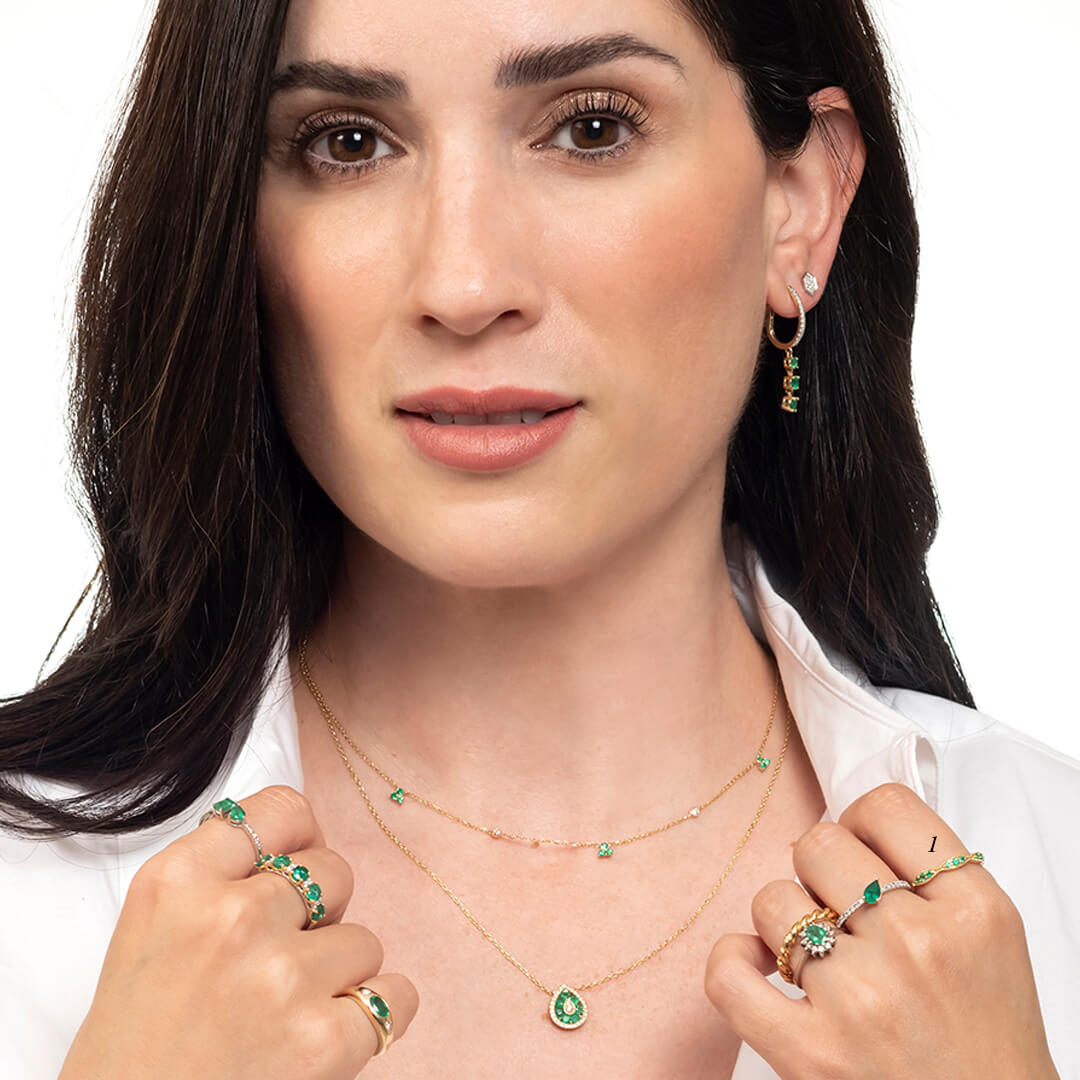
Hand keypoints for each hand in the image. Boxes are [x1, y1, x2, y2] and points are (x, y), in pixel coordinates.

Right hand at [59, 785, 418, 1078]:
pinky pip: (396, 995)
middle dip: (320, 913)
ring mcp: (280, 978)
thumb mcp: (151, 927)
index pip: (282, 810)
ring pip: (365, 938)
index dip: (299, 840)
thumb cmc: (138, 1041)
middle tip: (278, 958)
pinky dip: (376, 1016)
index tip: (291, 867)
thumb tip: (303, 840)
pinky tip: (332, 1034)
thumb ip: (220, 872)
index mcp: (179, 881)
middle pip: (333, 870)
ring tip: (287, 1012)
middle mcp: (231, 918)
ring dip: (340, 974)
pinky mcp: (322, 1041)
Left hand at [704, 782, 1058, 1078]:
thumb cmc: (985, 1036)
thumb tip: (850, 822)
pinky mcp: (809, 1054)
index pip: (885, 807)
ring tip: (820, 955)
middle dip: (821, 871)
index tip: (862, 850)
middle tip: (842, 909)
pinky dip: (732, 960)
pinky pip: (729, 975)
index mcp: (971, 911)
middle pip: (820, 844)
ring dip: (787, 922)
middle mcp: (916, 946)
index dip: (860, 822)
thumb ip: (930, 870)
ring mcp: (858, 999)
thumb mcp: (990, 936)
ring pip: (773, 900)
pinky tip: (759, 966)